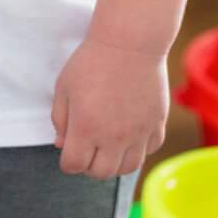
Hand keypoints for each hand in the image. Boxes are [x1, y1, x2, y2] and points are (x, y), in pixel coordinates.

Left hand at [51, 33, 169, 177]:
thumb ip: (60, 120)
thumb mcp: (64, 88)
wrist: (129, 44)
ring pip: (128, 168)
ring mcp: (138, 134)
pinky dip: (138, 149)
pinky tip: (129, 135)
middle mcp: (113, 138)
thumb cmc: (91, 61)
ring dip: (114, 163)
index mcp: (86, 128)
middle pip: (101, 173)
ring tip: (108, 148)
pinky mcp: (157, 125)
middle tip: (87, 151)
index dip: (68, 162)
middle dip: (89, 166)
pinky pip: (149, 151)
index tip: (69, 152)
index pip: (74, 166)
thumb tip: (62, 144)